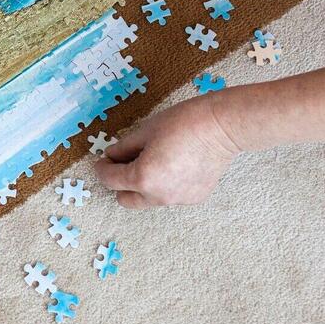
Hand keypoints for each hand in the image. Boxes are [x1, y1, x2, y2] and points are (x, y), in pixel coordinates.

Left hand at [94, 97, 239, 207]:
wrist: (222, 128)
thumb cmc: (182, 123)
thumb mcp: (144, 131)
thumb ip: (123, 148)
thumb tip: (111, 157)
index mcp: (143, 178)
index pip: (110, 181)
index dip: (102, 168)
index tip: (104, 160)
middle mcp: (159, 196)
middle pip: (126, 199)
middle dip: (120, 182)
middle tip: (124, 163)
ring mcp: (178, 200)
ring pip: (148, 199)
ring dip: (143, 185)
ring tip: (154, 161)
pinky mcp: (194, 198)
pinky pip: (169, 195)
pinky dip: (165, 184)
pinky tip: (176, 164)